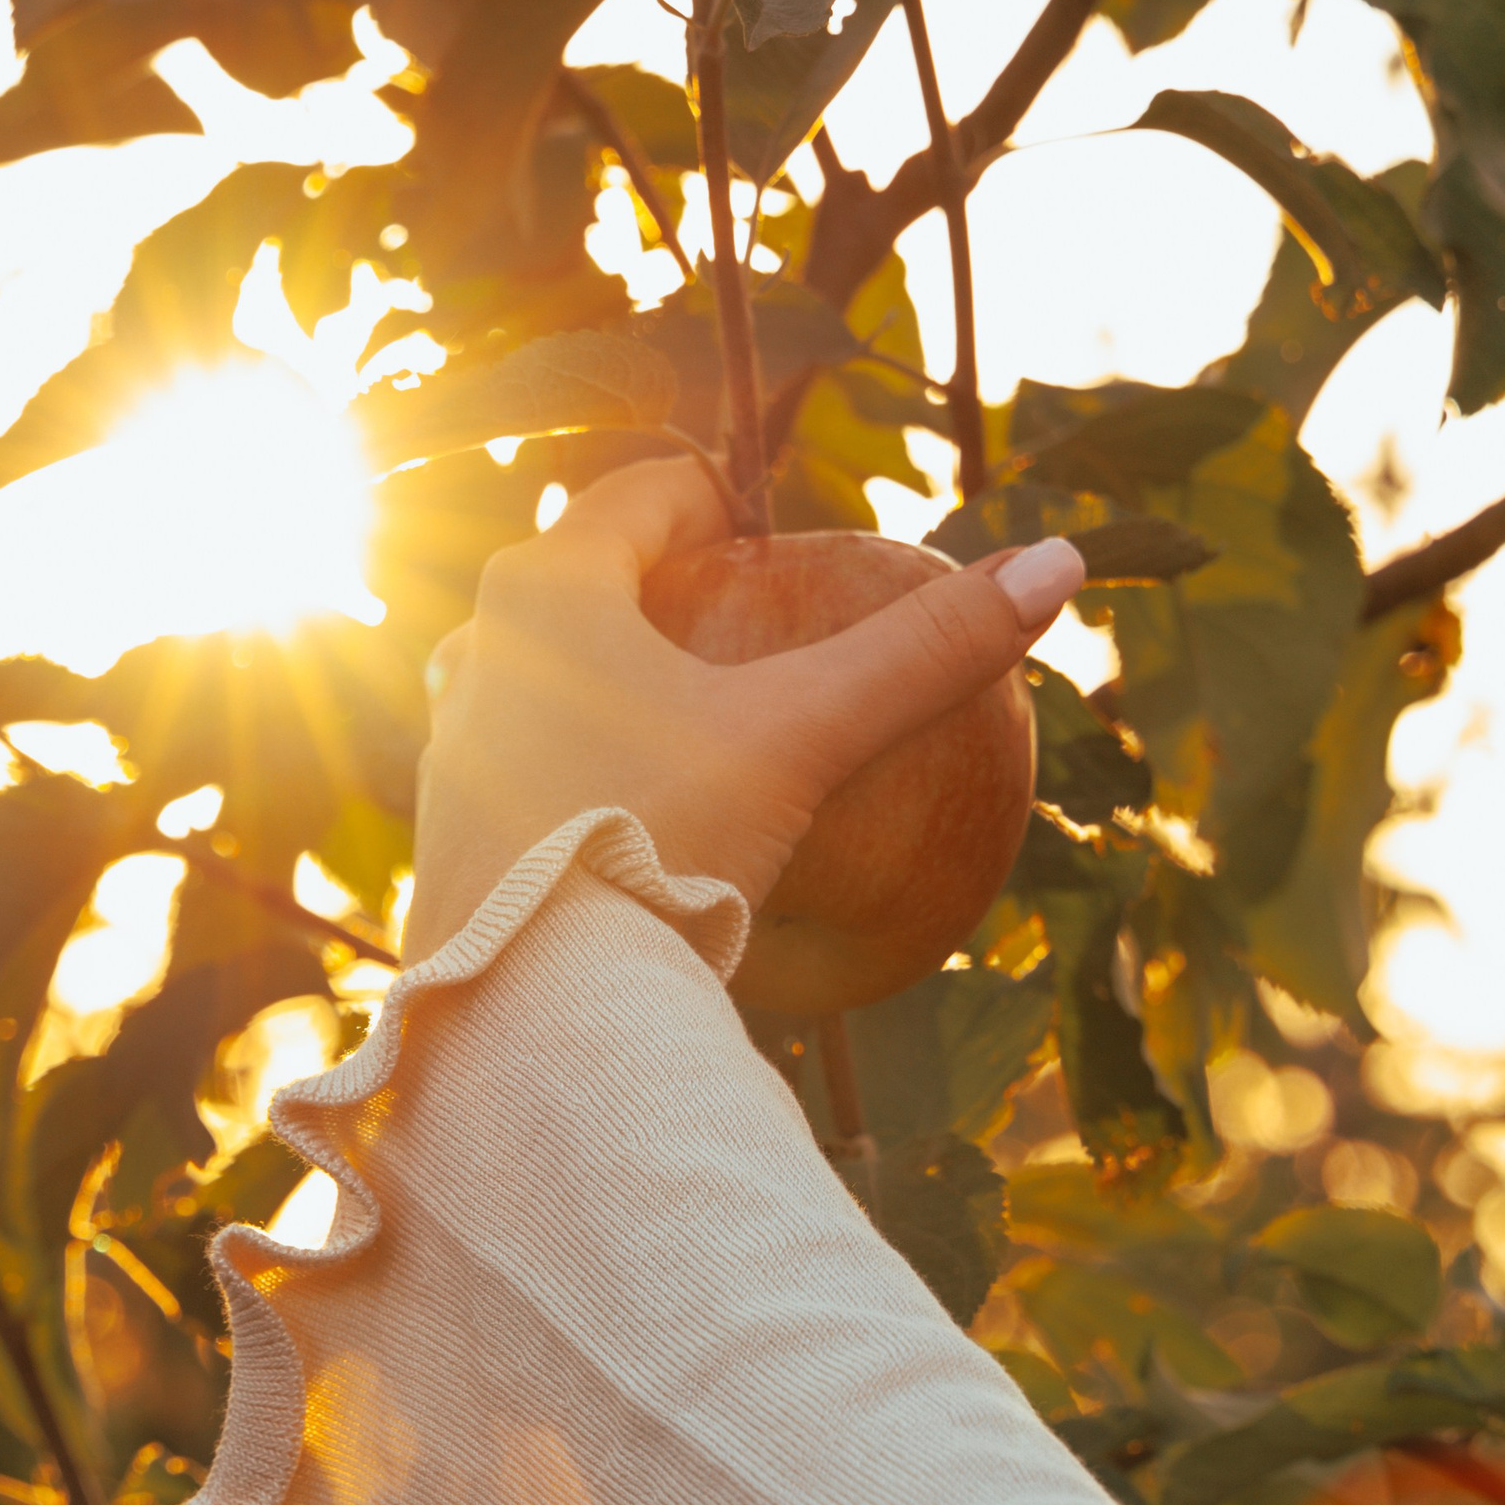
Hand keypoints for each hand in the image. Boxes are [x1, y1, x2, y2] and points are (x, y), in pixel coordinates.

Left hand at [401, 459, 1085, 963]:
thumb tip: (1056, 564)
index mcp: (546, 590)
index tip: (771, 533)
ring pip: (546, 679)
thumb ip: (920, 653)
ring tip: (706, 734)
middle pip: (587, 585)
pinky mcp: (447, 838)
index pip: (641, 496)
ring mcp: (450, 749)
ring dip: (620, 685)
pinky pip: (529, 771)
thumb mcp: (805, 736)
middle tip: (752, 631)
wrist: (538, 1009)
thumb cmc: (663, 840)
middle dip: (667, 595)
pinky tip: (650, 828)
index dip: (721, 502)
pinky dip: (590, 772)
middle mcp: (475, 651)